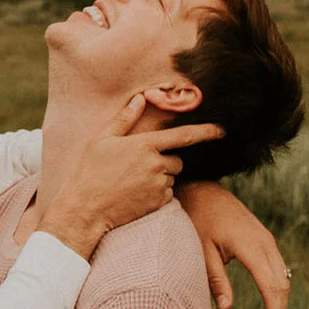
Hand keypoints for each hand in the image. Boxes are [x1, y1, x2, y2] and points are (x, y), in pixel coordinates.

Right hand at [40, 92, 223, 257]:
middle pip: (177, 160)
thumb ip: (124, 118)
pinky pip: (167, 193)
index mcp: (145, 145)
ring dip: (161, 177)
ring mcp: (159, 185)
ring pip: (171, 177)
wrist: (87, 209)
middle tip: (140, 166)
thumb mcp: (102, 140)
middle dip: (166, 161)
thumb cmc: (91, 172)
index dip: (206, 131)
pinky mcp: (158, 202)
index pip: (184, 136)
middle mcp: (156, 164)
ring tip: (134, 181)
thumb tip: (139, 99)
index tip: (222, 130)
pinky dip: (157, 192)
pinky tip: (136, 193)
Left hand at [178, 181, 290, 308]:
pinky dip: (276, 287)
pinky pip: (278, 268)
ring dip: (278, 301)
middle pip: (281, 283)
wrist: (203, 191)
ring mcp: (267, 240)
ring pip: (283, 276)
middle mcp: (264, 242)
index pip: (269, 284)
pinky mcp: (265, 240)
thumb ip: (215, 280)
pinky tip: (268, 302)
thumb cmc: (198, 220)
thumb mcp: (201, 251)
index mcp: (249, 246)